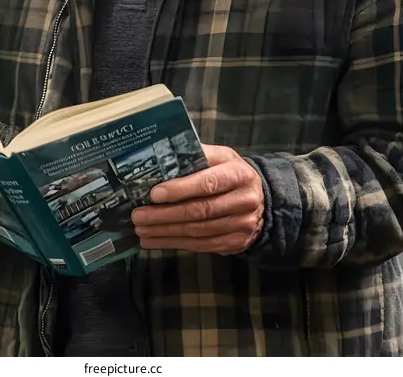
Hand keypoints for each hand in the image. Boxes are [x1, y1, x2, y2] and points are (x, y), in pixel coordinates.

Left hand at [131, 144, 263, 253]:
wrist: (263, 200)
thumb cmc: (232, 174)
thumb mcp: (222, 157)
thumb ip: (198, 155)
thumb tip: (164, 156)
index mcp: (239, 174)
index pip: (208, 183)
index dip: (181, 189)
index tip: (155, 194)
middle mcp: (244, 201)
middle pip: (200, 211)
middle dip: (165, 215)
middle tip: (139, 215)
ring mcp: (241, 225)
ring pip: (197, 231)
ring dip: (165, 232)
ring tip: (141, 229)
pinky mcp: (235, 243)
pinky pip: (200, 245)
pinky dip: (174, 243)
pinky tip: (155, 240)